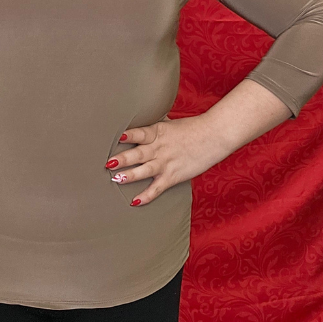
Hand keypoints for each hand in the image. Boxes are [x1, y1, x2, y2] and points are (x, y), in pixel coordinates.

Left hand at [105, 114, 220, 205]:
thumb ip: (155, 126)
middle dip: (122, 159)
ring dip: (129, 175)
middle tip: (107, 163)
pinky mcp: (173, 176)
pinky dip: (146, 196)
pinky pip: (157, 188)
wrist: (215, 135)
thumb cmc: (193, 128)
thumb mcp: (170, 123)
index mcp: (158, 132)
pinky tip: (135, 201)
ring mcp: (166, 163)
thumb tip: (143, 120)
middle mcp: (159, 148)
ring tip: (115, 179)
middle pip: (137, 154)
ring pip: (144, 171)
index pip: (139, 133)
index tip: (116, 137)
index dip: (128, 135)